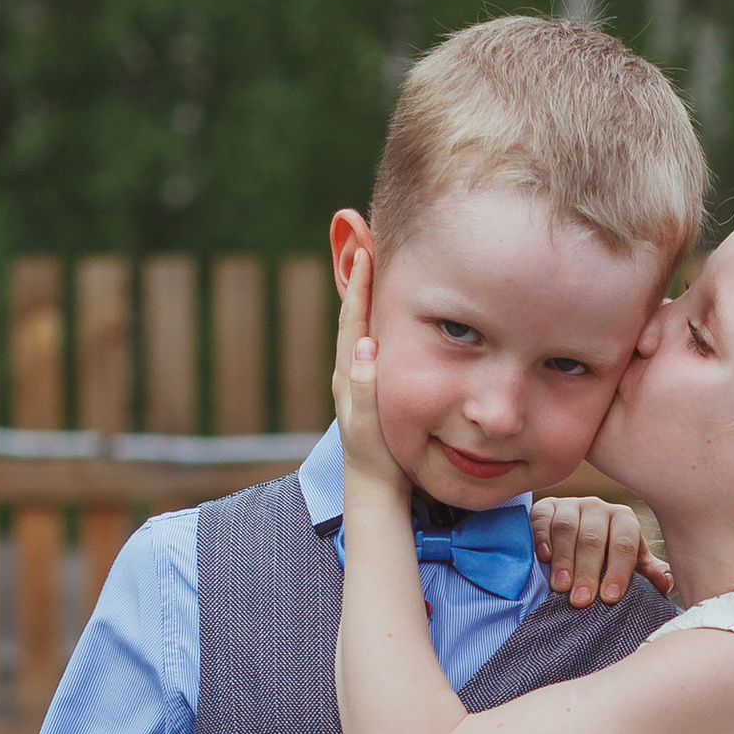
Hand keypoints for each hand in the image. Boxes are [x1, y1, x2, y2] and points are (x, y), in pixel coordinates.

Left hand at [331, 240, 405, 491]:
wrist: (374, 487)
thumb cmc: (376, 458)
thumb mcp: (369, 423)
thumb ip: (365, 384)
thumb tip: (365, 343)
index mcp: (348, 375)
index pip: (353, 320)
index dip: (359, 286)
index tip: (365, 253)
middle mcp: (348, 372)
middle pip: (352, 316)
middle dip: (358, 282)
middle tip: (366, 246)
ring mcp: (356, 380)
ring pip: (360, 328)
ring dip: (365, 298)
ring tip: (373, 270)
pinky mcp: (367, 388)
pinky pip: (370, 343)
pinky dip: (375, 321)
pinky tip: (386, 315)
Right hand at [531, 494, 672, 605]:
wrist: (575, 543)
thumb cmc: (608, 560)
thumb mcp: (631, 566)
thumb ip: (649, 574)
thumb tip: (667, 582)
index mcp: (624, 520)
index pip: (624, 544)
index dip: (618, 571)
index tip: (610, 598)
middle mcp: (599, 508)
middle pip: (593, 538)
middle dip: (588, 571)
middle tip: (582, 601)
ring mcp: (570, 505)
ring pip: (567, 528)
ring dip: (564, 559)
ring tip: (560, 587)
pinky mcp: (545, 507)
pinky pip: (541, 518)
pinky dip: (541, 537)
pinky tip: (543, 558)